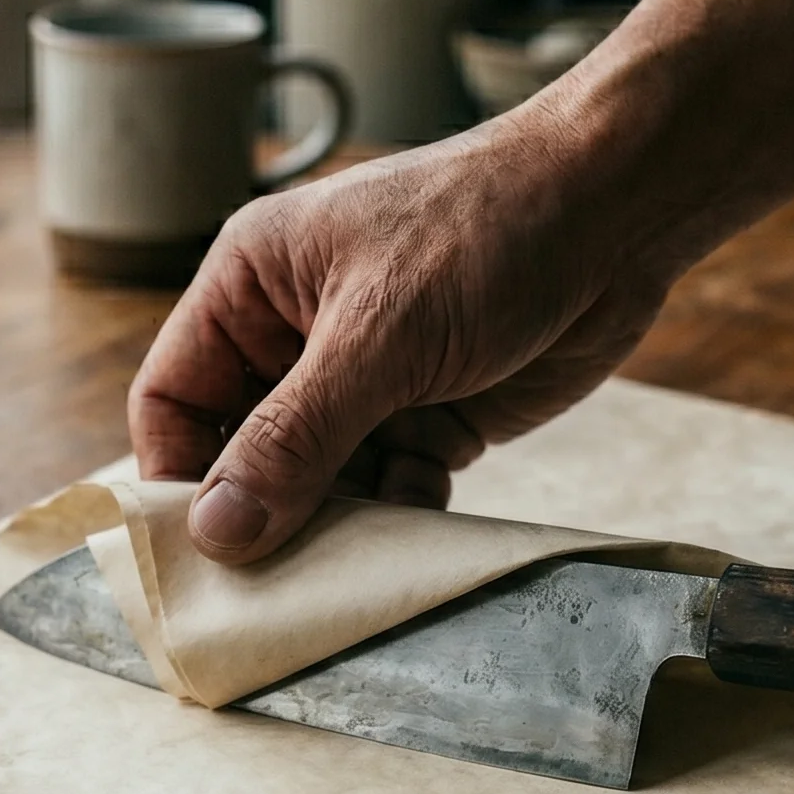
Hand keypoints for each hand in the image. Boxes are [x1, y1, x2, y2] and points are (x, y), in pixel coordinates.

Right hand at [128, 113, 677, 563]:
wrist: (620, 211)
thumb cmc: (487, 231)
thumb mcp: (378, 338)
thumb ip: (294, 438)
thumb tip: (217, 531)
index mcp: (252, 285)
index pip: (173, 397)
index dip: (178, 474)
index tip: (199, 552)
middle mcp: (298, 333)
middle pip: (245, 451)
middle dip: (264, 511)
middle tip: (275, 582)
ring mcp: (368, 377)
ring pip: (321, 481)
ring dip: (338, 522)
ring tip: (354, 556)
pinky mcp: (433, 413)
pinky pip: (391, 487)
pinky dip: (402, 513)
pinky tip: (422, 519)